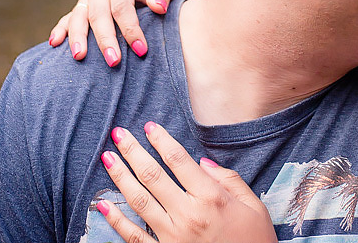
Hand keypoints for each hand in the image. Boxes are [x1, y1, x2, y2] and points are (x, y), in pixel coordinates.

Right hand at [48, 0, 181, 65]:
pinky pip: (66, 19)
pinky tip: (55, 43)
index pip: (122, 4)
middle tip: (114, 62)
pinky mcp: (79, 7)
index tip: (141, 50)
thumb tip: (156, 6)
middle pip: (98, 13)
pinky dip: (60, 30)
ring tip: (80, 57)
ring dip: (78, 38)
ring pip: (78, 16)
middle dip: (105, 39)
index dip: (130, 28)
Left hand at [96, 122, 276, 242]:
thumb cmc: (254, 241)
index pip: (179, 160)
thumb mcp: (253, 206)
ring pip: (140, 201)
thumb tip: (202, 162)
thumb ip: (229, 180)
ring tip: (107, 157)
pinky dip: (116, 220)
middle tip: (118, 134)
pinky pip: (134, 236)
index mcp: (211, 198)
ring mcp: (173, 236)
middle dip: (133, 151)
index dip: (161, 140)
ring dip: (120, 177)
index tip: (149, 127)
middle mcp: (189, 214)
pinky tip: (103, 204)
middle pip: (153, 176)